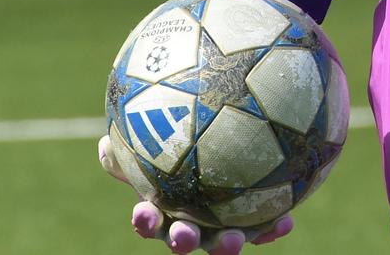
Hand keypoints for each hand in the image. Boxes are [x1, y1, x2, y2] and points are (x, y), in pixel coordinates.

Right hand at [99, 134, 292, 251]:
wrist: (226, 150)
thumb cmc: (181, 149)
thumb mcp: (158, 147)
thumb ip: (135, 148)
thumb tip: (103, 145)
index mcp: (166, 208)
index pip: (150, 219)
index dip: (145, 220)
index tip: (142, 212)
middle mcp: (192, 223)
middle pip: (184, 238)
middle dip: (182, 240)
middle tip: (184, 235)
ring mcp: (221, 228)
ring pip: (223, 242)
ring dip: (227, 244)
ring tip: (234, 239)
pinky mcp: (253, 226)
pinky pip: (263, 229)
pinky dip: (272, 228)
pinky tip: (286, 221)